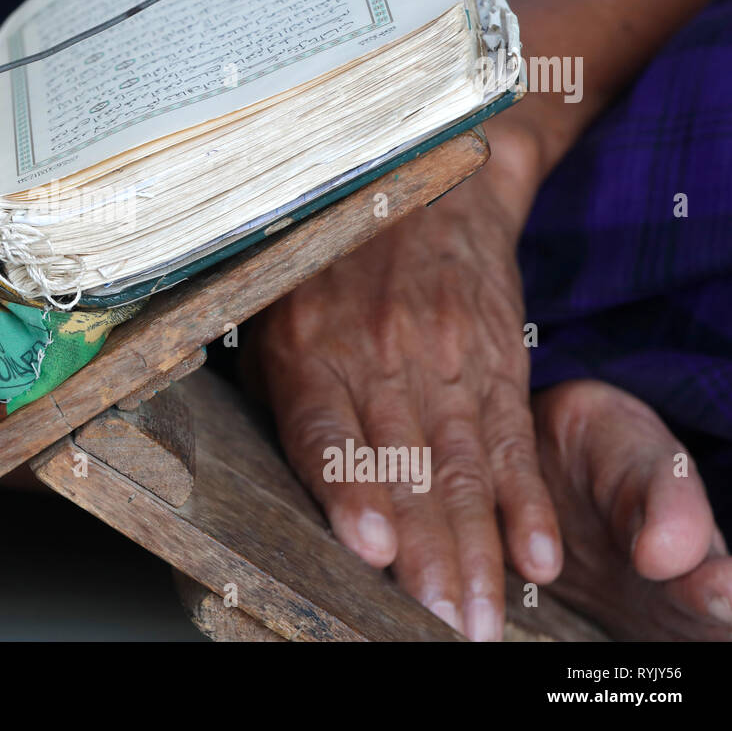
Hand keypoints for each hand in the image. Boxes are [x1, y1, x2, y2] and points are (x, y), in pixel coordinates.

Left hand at [249, 153, 561, 640]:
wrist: (431, 185)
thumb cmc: (332, 260)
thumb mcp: (274, 304)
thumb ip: (276, 386)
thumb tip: (274, 477)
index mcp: (309, 345)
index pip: (327, 429)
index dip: (350, 487)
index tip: (370, 544)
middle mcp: (378, 352)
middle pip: (403, 468)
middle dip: (427, 555)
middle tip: (444, 624)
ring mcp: (444, 356)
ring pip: (459, 468)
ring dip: (474, 551)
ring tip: (480, 616)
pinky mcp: (495, 358)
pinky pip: (511, 440)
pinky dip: (525, 503)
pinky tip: (536, 556)